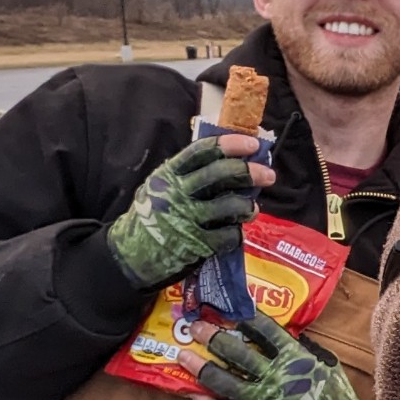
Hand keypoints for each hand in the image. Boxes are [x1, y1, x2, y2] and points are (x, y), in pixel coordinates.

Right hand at [108, 135, 277, 288]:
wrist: (131, 255)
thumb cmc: (153, 216)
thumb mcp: (160, 188)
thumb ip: (188, 175)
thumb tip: (233, 161)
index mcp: (168, 174)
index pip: (202, 151)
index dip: (230, 144)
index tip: (252, 143)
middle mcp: (177, 193)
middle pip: (220, 174)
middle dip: (249, 171)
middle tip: (268, 174)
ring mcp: (186, 220)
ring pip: (229, 205)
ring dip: (247, 205)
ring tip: (251, 208)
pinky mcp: (195, 245)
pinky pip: (228, 235)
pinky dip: (236, 233)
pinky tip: (235, 231)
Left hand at [178, 313, 377, 399]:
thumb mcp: (328, 366)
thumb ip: (305, 349)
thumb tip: (286, 333)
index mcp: (297, 358)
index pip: (266, 330)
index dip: (246, 317)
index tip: (230, 308)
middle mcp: (276, 378)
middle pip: (238, 353)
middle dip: (214, 337)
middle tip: (196, 327)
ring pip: (224, 382)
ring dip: (201, 367)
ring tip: (183, 355)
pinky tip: (195, 396)